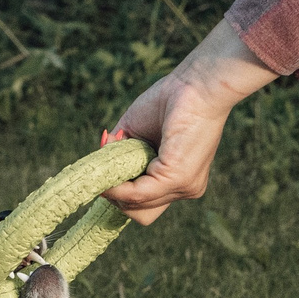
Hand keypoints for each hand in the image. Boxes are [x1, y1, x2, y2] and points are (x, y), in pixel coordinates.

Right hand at [99, 21, 278, 222]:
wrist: (198, 84)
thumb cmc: (171, 99)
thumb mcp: (136, 130)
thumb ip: (118, 152)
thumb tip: (101, 167)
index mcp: (180, 178)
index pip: (147, 205)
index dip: (123, 195)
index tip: (107, 175)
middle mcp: (185, 188)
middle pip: (140, 213)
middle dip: (116, 195)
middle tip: (105, 170)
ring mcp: (184, 187)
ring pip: (136, 207)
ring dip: (114, 189)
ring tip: (105, 166)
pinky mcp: (177, 178)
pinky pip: (137, 194)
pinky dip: (117, 187)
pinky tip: (108, 174)